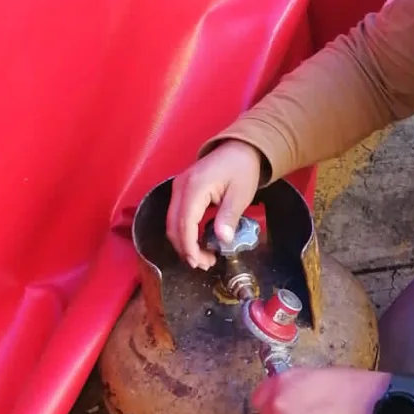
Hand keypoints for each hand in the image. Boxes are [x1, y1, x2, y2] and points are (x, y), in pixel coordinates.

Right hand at [166, 140, 262, 269]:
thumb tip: (223, 240)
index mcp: (194, 187)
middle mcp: (180, 187)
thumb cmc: (242, 169)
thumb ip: (229, 216)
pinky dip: (184, 232)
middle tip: (204, 264)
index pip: (184, 223)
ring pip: (172, 223)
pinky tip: (199, 242)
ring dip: (184, 243)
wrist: (239, 148)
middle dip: (185, 249)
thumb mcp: (240, 194)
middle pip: (173, 226)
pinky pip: (177, 216)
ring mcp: (178, 188)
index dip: (189, 246)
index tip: (199, 262)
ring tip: (203, 258)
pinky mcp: (181, 191)